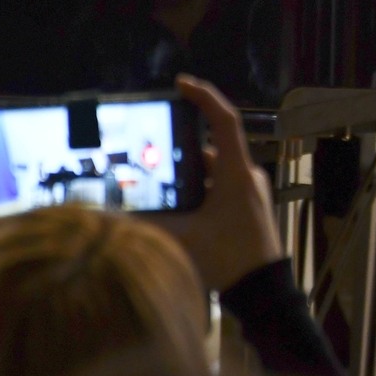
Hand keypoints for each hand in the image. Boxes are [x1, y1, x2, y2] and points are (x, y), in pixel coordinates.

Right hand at [161, 74, 283, 292]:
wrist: (264, 292)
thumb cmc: (230, 261)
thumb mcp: (184, 239)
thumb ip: (147, 225)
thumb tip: (110, 216)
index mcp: (236, 172)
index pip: (224, 120)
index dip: (204, 96)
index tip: (181, 84)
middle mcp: (246, 175)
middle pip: (210, 147)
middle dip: (179, 146)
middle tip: (148, 146)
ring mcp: (249, 191)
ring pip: (213, 170)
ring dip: (186, 171)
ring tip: (153, 177)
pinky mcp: (247, 206)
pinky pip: (219, 185)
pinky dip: (197, 187)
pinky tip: (173, 201)